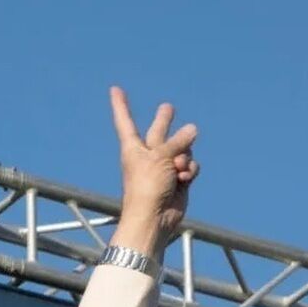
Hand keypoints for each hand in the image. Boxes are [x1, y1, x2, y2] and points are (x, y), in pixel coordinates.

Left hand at [109, 86, 200, 255]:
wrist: (154, 218)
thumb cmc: (147, 187)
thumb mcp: (160, 157)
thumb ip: (177, 141)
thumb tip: (193, 129)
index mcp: (133, 147)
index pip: (126, 120)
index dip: (121, 104)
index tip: (115, 89)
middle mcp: (148, 155)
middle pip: (159, 132)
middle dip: (165, 121)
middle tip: (168, 107)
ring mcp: (164, 167)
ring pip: (183, 150)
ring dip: (184, 157)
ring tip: (177, 169)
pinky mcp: (179, 179)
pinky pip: (191, 166)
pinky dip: (190, 171)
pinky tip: (184, 180)